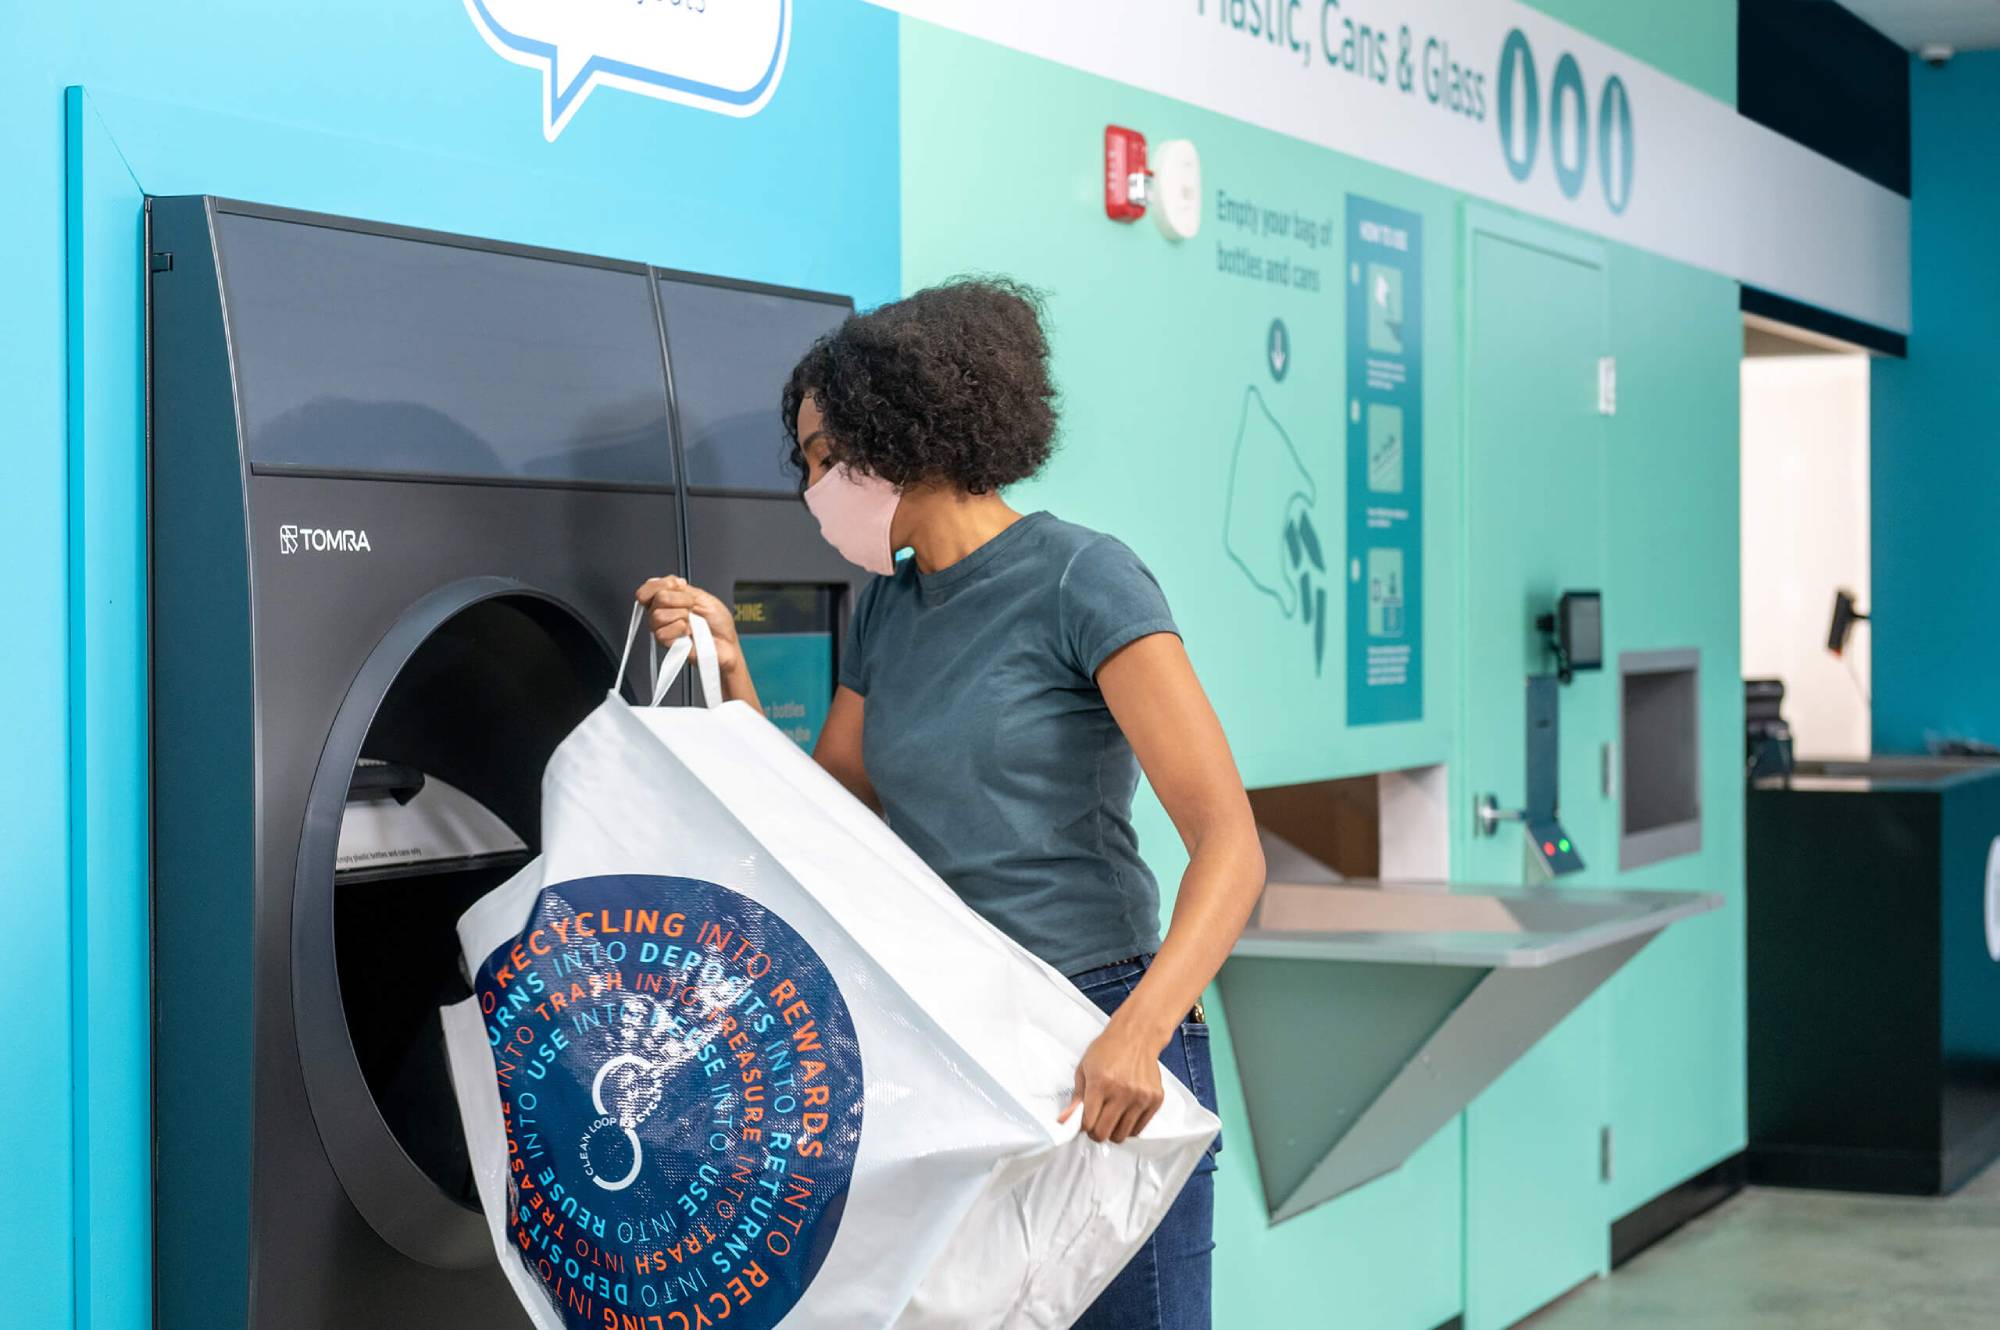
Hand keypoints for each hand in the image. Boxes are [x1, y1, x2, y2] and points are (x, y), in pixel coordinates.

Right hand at [633, 576, 743, 676]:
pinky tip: (688, 633)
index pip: (650, 586)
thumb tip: (669, 581)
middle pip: (658, 598)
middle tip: (692, 607)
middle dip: (681, 600)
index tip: (676, 586)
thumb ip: (682, 588)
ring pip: (658, 616)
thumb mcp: (703, 597)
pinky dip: (680, 631)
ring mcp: (663, 627)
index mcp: (671, 598)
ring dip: (682, 616)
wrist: (726, 643)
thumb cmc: (718, 623)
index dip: (660, 584)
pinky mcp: (666, 643)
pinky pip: (662, 633)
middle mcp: (664, 611)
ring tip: (692, 622)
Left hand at [1058, 1017, 1166, 1143]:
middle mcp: (1122, 1092)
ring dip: (1113, 1131)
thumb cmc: (1108, 1049)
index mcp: (1101, 1083)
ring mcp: (1141, 1097)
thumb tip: (1065, 1121)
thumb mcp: (1084, 1069)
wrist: (1137, 1035)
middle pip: (1104, 1133)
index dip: (1083, 1127)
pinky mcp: (1155, 1100)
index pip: (1088, 1123)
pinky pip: (1139, 1129)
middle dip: (1096, 1133)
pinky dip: (1129, 1127)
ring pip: (1122, 1135)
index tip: (1084, 1122)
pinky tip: (1124, 1114)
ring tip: (1111, 1118)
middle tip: (1096, 1123)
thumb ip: (1076, 1098)